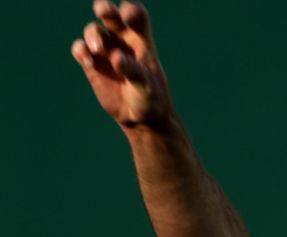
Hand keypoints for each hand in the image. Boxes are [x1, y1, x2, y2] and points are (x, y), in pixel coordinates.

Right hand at [71, 1, 171, 128]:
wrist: (139, 118)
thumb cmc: (150, 99)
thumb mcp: (146, 86)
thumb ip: (133, 71)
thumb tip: (115, 57)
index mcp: (142, 41)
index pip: (137, 16)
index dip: (130, 10)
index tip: (128, 15)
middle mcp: (122, 41)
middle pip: (110, 15)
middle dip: (105, 8)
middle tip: (103, 10)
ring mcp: (105, 51)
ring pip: (93, 31)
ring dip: (92, 35)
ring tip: (98, 49)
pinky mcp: (92, 64)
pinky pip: (80, 49)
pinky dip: (80, 50)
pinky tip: (87, 61)